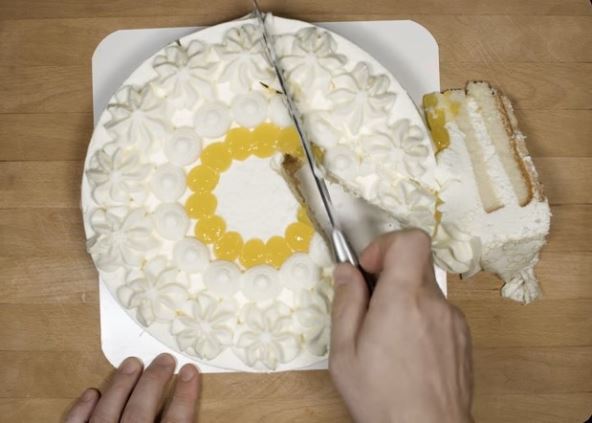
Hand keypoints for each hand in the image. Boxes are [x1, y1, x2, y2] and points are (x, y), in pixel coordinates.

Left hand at [65, 353, 199, 422]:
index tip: (191, 370)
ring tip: (132, 362)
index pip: (176, 421)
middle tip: (165, 359)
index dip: (185, 395)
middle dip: (154, 381)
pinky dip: (81, 410)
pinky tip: (92, 393)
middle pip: (141, 410)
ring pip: (107, 412)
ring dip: (121, 385)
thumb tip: (187, 411)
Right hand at [329, 229, 473, 422]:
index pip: (411, 240)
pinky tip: (406, 352)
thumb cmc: (382, 398)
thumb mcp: (344, 352)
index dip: (386, 244)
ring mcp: (453, 320)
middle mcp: (435, 303)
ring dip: (403, 300)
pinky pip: (437, 311)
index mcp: (403, 299)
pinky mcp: (462, 337)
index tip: (368, 268)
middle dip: (388, 275)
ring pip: (424, 289)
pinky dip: (419, 319)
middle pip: (414, 263)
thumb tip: (346, 272)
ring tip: (387, 339)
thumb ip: (345, 302)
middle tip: (370, 306)